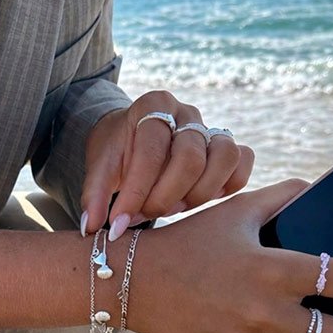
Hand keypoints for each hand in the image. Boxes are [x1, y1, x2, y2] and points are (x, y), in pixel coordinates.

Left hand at [81, 90, 253, 240]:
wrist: (132, 141)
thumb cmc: (116, 154)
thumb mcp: (99, 169)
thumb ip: (94, 196)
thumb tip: (89, 228)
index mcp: (152, 105)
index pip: (151, 151)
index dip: (136, 191)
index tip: (120, 221)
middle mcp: (186, 112)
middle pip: (191, 157)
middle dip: (166, 196)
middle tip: (145, 214)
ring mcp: (211, 128)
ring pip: (225, 157)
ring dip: (198, 194)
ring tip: (172, 208)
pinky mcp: (226, 147)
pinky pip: (243, 163)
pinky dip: (227, 186)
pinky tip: (198, 199)